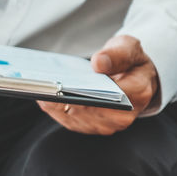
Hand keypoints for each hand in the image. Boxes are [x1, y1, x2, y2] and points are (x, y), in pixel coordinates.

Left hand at [37, 35, 159, 134]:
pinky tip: (41, 92)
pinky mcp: (89, 127)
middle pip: (86, 108)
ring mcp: (104, 125)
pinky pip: (65, 119)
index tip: (63, 82)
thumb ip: (117, 54)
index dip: (84, 90)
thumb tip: (99, 63)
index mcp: (138, 93)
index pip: (108, 94)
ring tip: (38, 86)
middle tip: (41, 83)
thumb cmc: (130, 62)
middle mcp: (122, 116)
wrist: (132, 78)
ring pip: (72, 116)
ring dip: (53, 102)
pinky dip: (52, 106)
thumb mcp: (129, 48)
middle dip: (63, 96)